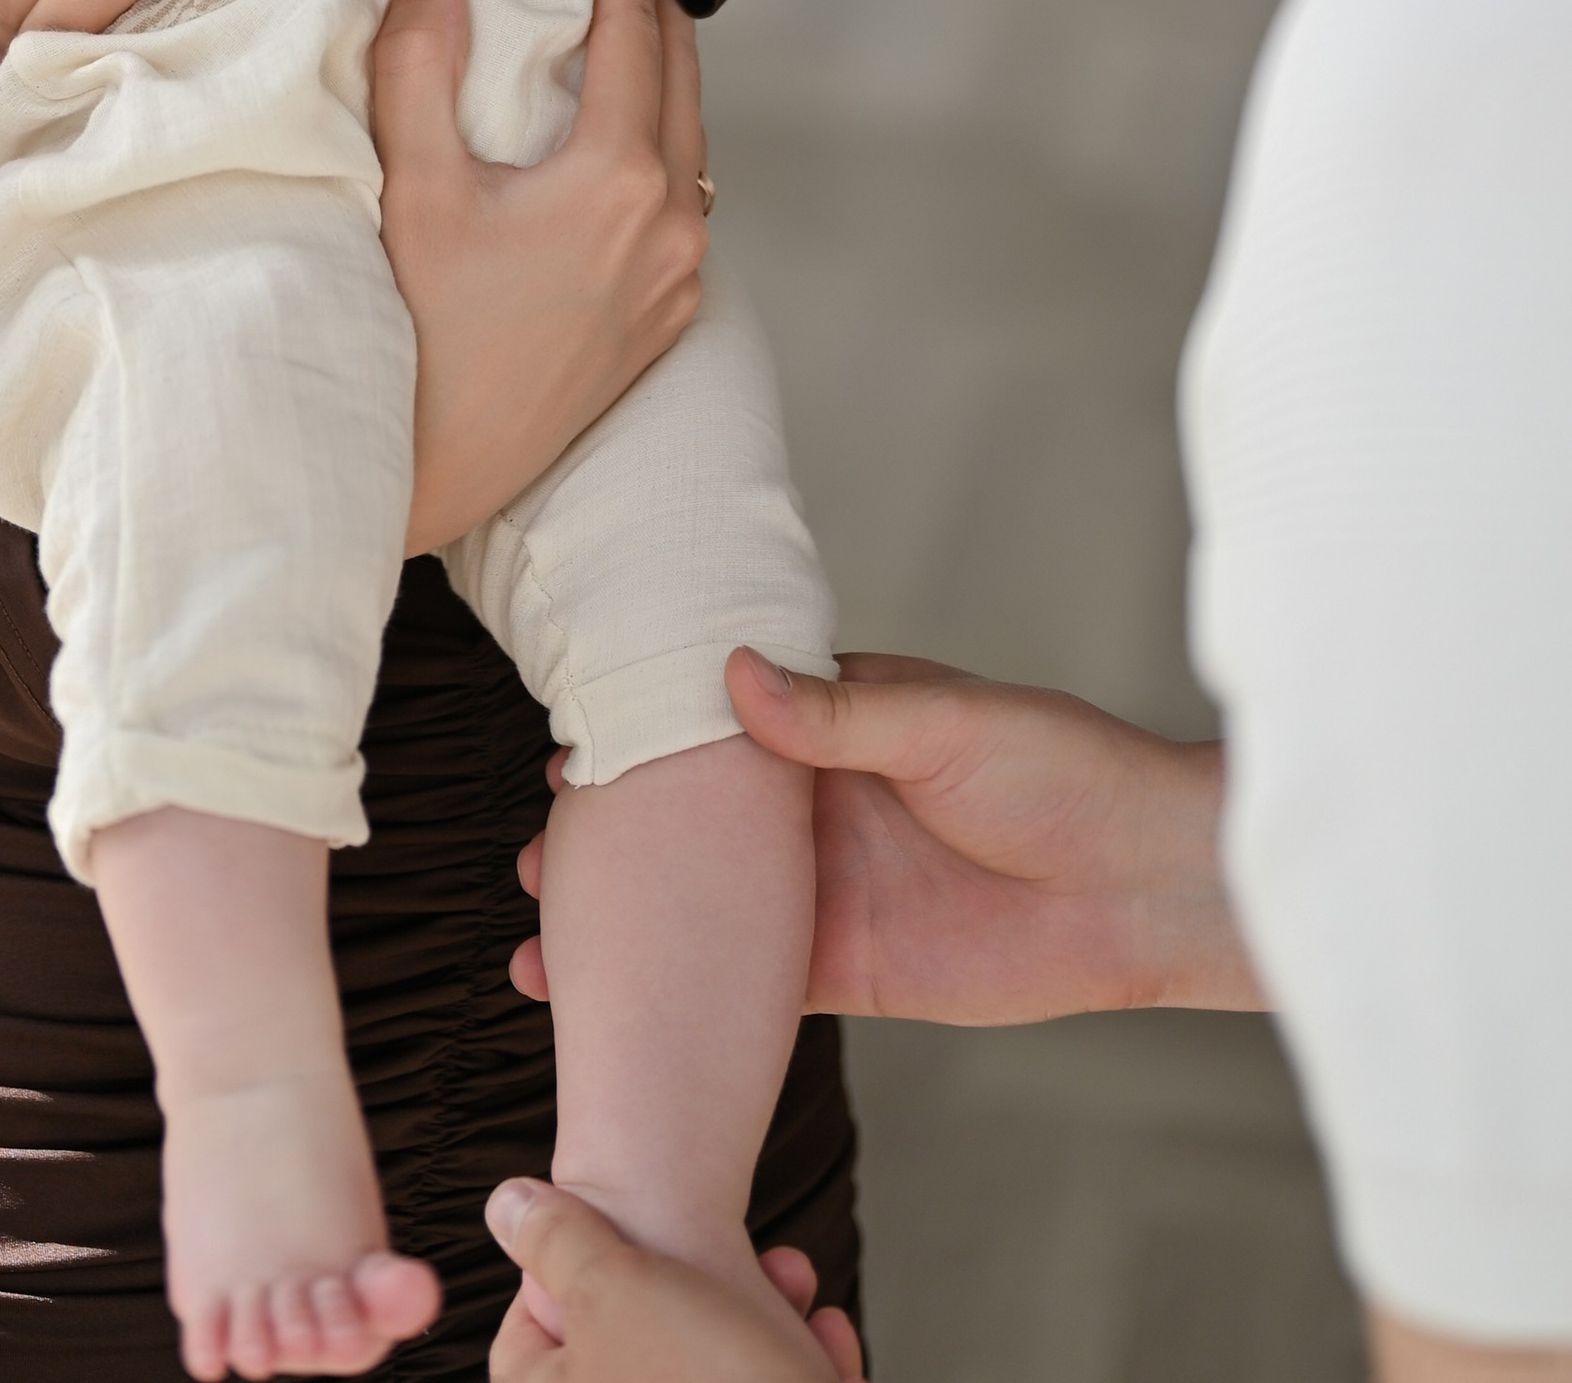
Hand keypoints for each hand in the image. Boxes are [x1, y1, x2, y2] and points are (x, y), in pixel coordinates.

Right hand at [372, 0, 705, 553]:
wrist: (436, 474)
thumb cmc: (417, 334)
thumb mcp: (413, 185)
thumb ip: (421, 57)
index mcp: (620, 179)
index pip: (637, 32)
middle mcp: (673, 225)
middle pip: (682, 77)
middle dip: (653, 4)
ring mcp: (679, 278)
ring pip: (688, 140)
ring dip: (659, 75)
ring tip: (615, 27)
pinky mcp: (667, 319)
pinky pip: (681, 201)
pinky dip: (657, 145)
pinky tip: (613, 136)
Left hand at [486, 1184, 862, 1378]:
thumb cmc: (701, 1376)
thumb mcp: (611, 1287)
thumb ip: (554, 1240)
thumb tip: (507, 1204)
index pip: (522, 1338)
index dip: (562, 1271)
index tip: (614, 1239)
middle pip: (635, 1341)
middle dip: (697, 1283)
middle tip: (719, 1243)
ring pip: (709, 1363)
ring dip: (763, 1313)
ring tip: (790, 1281)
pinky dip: (794, 1361)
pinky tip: (824, 1334)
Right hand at [509, 655, 1252, 1024]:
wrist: (1143, 891)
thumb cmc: (1063, 774)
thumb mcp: (948, 723)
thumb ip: (840, 713)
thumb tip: (735, 672)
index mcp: (832, 720)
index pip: (714, 718)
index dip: (640, 730)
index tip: (567, 747)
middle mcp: (813, 802)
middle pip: (689, 818)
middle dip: (610, 833)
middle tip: (539, 854)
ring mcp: (822, 888)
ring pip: (702, 906)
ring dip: (631, 919)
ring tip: (545, 939)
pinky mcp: (845, 966)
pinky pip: (749, 984)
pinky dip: (688, 995)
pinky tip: (625, 1008)